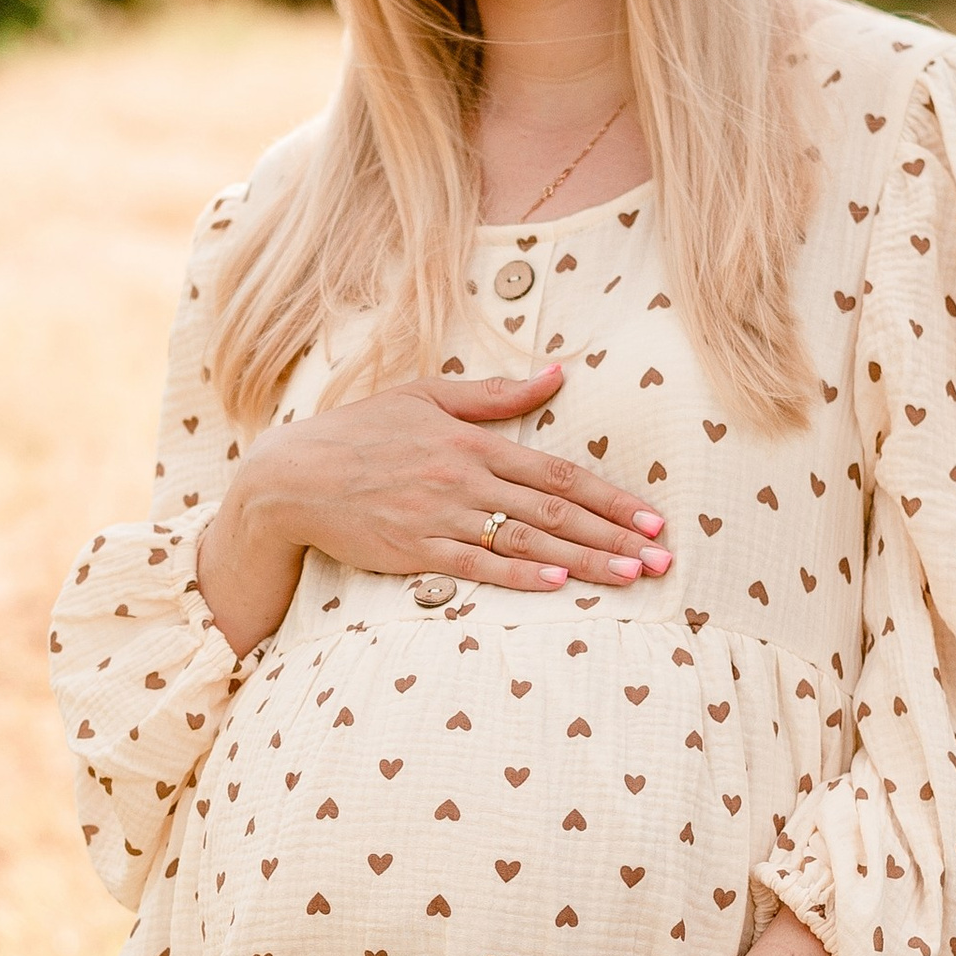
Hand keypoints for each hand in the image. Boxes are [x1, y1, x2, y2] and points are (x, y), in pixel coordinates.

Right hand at [192, 363, 668, 657]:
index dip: (609, 497)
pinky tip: (555, 582)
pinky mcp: (413, 549)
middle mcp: (463, 477)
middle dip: (614, 535)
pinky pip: (475, 564)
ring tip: (630, 577)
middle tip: (663, 558)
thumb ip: (495, 393)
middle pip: (554, 508)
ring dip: (583, 558)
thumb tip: (559, 373)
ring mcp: (439, 515)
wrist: (292, 475)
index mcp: (472, 439)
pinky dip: (517, 572)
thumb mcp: (426, 394)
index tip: (651, 518)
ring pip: (525, 538)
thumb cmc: (360, 431)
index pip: (557, 471)